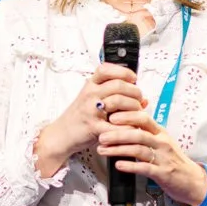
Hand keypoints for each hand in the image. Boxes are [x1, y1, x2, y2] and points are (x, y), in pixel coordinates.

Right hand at [33, 62, 145, 176]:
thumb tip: (145, 99)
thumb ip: (117, 97)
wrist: (61, 135)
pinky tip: (131, 128)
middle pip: (118, 85)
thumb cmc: (80, 117)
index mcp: (90, 86)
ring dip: (134, 107)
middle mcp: (90, 95)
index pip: (106, 69)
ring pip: (119, 101)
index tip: (133, 79)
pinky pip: (116, 125)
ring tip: (136, 113)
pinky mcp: (93, 127)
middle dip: (135, 92)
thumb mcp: (94, 102)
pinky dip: (128, 127)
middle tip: (139, 99)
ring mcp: (91, 110)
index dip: (123, 71)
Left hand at [96, 106, 206, 205]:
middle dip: (117, 134)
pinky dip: (130, 166)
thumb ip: (146, 131)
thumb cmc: (172, 160)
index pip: (143, 117)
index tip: (110, 117)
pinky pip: (144, 168)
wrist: (192, 180)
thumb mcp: (162, 141)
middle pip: (138, 133)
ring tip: (103, 150)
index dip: (126, 115)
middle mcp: (162, 142)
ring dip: (118, 149)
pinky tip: (118, 165)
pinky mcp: (162, 173)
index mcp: (160, 132)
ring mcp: (163, 158)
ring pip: (139, 149)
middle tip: (101, 135)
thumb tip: (126, 119)